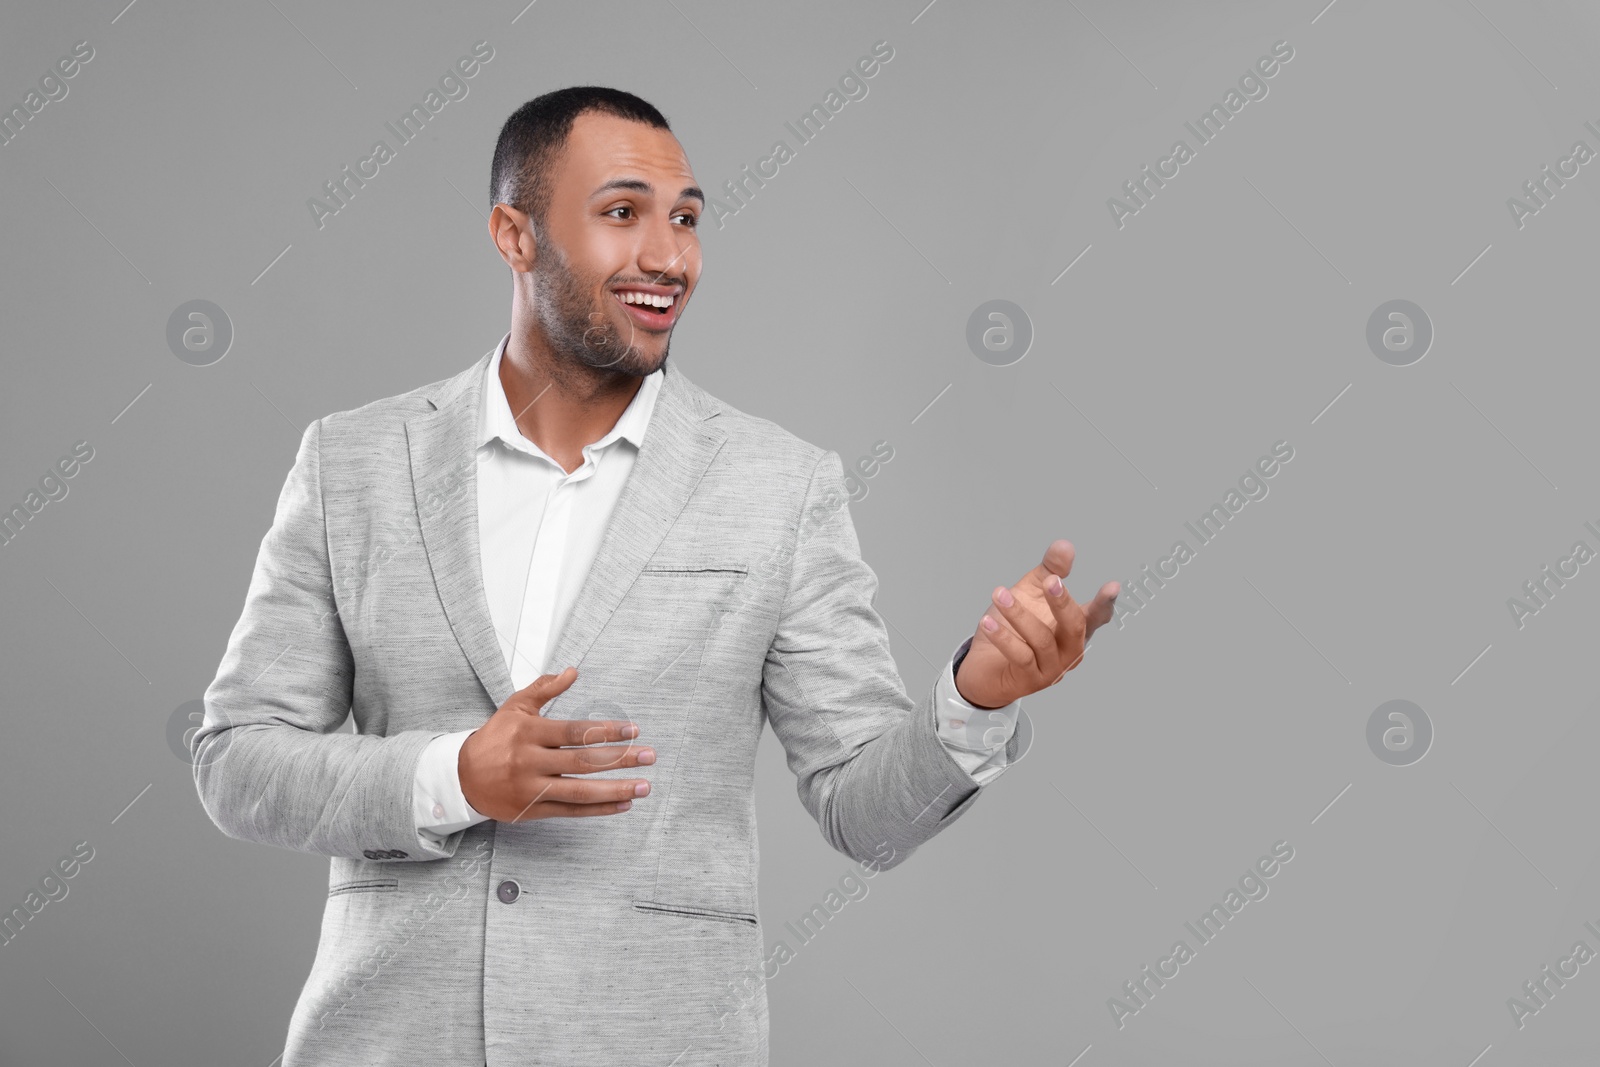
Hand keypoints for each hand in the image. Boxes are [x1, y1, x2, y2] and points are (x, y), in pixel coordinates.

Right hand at [458, 667, 654, 821]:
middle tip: (649, 755)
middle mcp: (530, 762)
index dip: (606, 731)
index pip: (575, 732)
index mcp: (528, 734)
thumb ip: (544, 689)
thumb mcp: (515, 708)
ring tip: (644, 786)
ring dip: (616, 790)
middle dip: (620, 759)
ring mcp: (531, 789)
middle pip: (582, 762)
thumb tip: (572, 671)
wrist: (462, 777)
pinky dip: (599, 809)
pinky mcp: (533, 811)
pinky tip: (623, 805)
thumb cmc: (494, 738)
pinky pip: (571, 812)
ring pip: (580, 792)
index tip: (633, 731)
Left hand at [953, 539, 1118, 708]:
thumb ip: (1050, 571)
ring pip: (1042, 640)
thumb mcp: (1031, 594)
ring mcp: (1053, 669)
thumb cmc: (1013, 629)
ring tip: (999, 594)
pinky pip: (1020, 656)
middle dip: (1063, 603)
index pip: (1096, 616)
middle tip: (1050, 580)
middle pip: (1075, 626)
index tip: (1113, 586)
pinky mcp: (1031, 681)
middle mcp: (1070, 651)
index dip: (1105, 602)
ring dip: (1019, 615)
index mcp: (1075, 628)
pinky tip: (988, 623)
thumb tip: (1065, 545)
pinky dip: (1004, 638)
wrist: (985, 667)